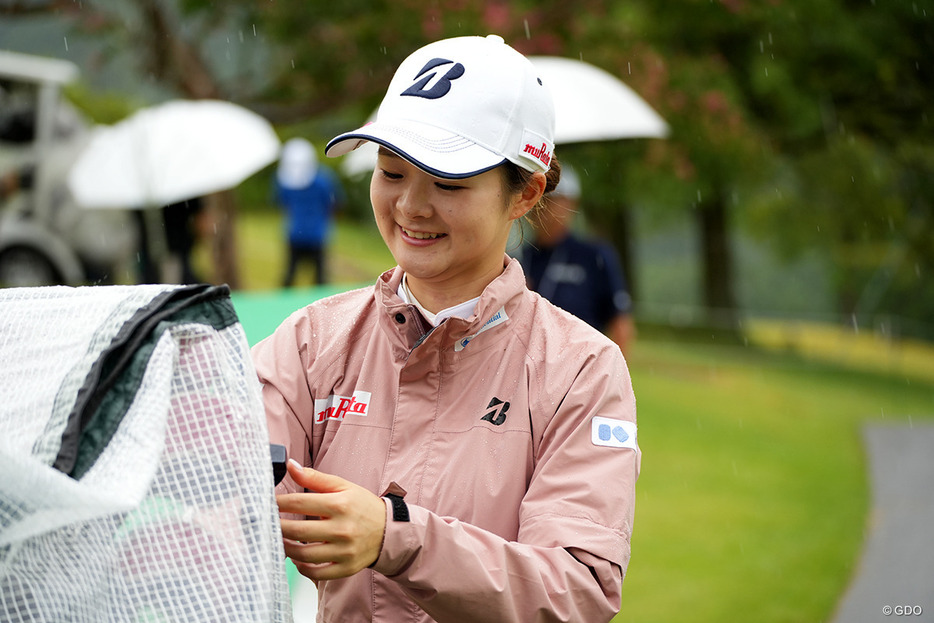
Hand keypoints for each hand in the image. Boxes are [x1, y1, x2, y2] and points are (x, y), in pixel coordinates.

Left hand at [277, 459, 386, 580]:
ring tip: (280, 541)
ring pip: (304, 554)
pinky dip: (302, 568)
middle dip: (277, 527)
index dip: (279, 503)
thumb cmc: (362, 506)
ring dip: (286, 548)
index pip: (299, 503)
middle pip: (297, 530)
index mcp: (339, 504)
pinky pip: (317, 573)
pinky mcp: (346, 568)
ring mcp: (344, 551)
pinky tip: (297, 558)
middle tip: (269, 524)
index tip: (268, 503)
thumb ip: (314, 477)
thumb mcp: (342, 486)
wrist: (389, 530)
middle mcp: (342, 528)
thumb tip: (290, 465)